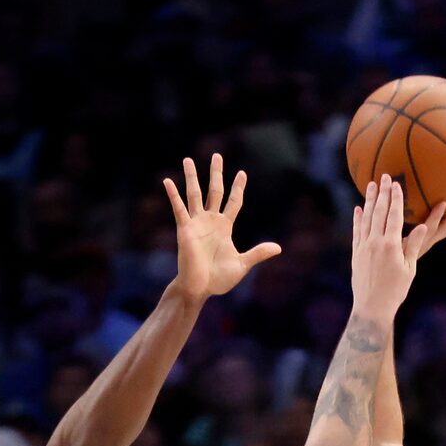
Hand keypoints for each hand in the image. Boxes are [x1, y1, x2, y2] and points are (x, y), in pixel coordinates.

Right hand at [166, 154, 280, 305]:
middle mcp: (210, 221)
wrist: (200, 289)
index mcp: (225, 227)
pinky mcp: (185, 229)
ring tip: (188, 159)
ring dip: (192, 177)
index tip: (242, 174)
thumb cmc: (218, 279)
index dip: (238, 188)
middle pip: (214, 191)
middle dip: (216, 174)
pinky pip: (178, 209)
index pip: (233, 202)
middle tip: (217, 156)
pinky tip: (167, 181)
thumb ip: (258, 253)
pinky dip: (172, 195)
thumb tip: (278, 248)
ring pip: (194, 194)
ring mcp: (197, 223)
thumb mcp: (242, 264)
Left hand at [351, 175, 429, 322]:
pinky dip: (358, 219)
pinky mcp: (356, 255)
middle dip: (383, 192)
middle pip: (379, 212)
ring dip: (370, 200)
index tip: (397, 184)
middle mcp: (375, 243)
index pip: (395, 216)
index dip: (396, 198)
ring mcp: (363, 247)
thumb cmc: (395, 291)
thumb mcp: (409, 269)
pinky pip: (357, 232)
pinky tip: (358, 208)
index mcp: (391, 246)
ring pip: (366, 218)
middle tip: (385, 176)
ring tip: (371, 185)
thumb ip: (414, 246)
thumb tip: (422, 226)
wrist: (372, 308)